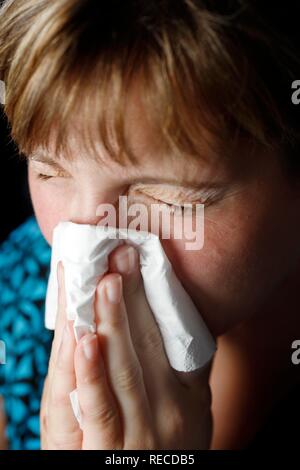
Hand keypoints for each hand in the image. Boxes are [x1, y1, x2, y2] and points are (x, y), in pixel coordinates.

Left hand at [40, 245, 212, 449]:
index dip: (152, 297)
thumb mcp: (192, 416)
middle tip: (120, 254)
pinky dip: (92, 373)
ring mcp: (137, 433)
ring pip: (124, 369)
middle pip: (146, 344)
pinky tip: (85, 340)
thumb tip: (184, 325)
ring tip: (104, 282)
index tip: (140, 259)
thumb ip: (188, 375)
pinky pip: (101, 409)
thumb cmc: (166, 451)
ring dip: (113, 322)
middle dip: (131, 296)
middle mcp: (167, 412)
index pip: (169, 337)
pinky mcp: (105, 453)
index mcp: (186, 398)